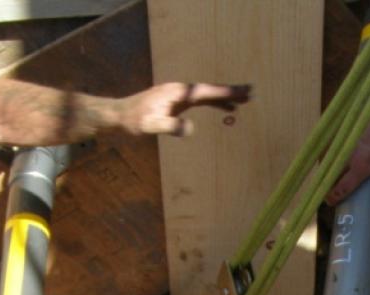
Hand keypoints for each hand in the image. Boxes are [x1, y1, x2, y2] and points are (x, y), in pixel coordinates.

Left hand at [115, 82, 251, 136]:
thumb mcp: (150, 126)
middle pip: (209, 90)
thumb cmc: (133, 122)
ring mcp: (177, 96)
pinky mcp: (175, 103)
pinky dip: (213, 104)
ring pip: (206, 95)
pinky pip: (199, 101)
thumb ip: (170, 126)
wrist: (118, 116)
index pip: (206, 92)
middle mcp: (179, 91)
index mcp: (178, 93)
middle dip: (230, 92)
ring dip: (223, 98)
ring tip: (243, 102)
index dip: (226, 92)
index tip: (244, 92)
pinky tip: (222, 109)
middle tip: (251, 93)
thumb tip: (191, 129)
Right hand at [326, 107, 369, 222]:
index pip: (342, 187)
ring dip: (327, 168)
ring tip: (328, 176)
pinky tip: (329, 161)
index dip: (334, 197)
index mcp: (360, 167)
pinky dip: (329, 156)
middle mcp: (349, 155)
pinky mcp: (343, 135)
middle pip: (332, 173)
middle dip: (329, 182)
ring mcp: (345, 143)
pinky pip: (331, 148)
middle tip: (329, 189)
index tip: (330, 203)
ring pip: (329, 160)